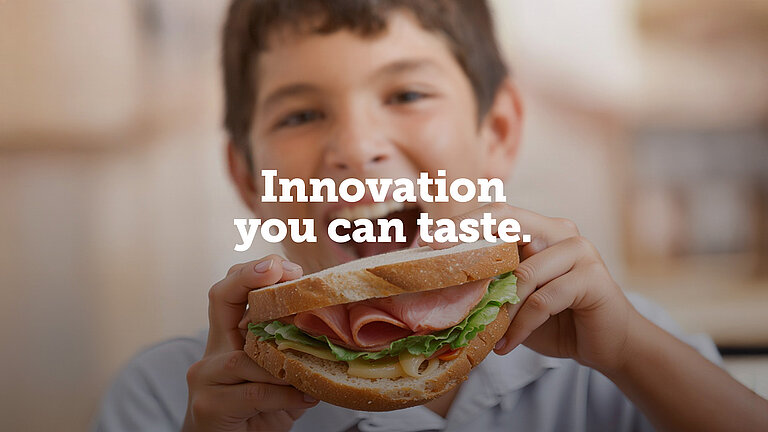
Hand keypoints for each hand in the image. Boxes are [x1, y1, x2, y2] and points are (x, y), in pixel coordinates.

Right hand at [182, 255, 317, 431]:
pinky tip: (306, 398)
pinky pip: (253, 392)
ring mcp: (206, 377)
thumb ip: (292, 355)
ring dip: (283, 361)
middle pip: (220, 298)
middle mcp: (212, 351)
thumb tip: (336, 335)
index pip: (231, 291)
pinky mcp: (209, 405)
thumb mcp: (277, 378)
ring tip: (313, 368)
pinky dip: (284, 394)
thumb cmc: (255, 414)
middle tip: (285, 272)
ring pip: (244, 356)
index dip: (254, 271)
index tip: (288, 267)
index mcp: (229, 338)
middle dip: (251, 277)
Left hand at [421, 204, 638, 372]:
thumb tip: (441, 286)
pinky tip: (507, 345)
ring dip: (500, 308)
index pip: (495, 213)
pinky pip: (543, 301)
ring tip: (485, 332)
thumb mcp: (518, 298)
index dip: (460, 223)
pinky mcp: (592, 278)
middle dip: (467, 237)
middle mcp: (560, 231)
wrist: (609, 343)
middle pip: (508, 221)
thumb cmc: (557, 318)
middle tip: (436, 256)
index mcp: (540, 228)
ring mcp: (579, 251)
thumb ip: (493, 284)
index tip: (425, 240)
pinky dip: (521, 326)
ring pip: (524, 272)